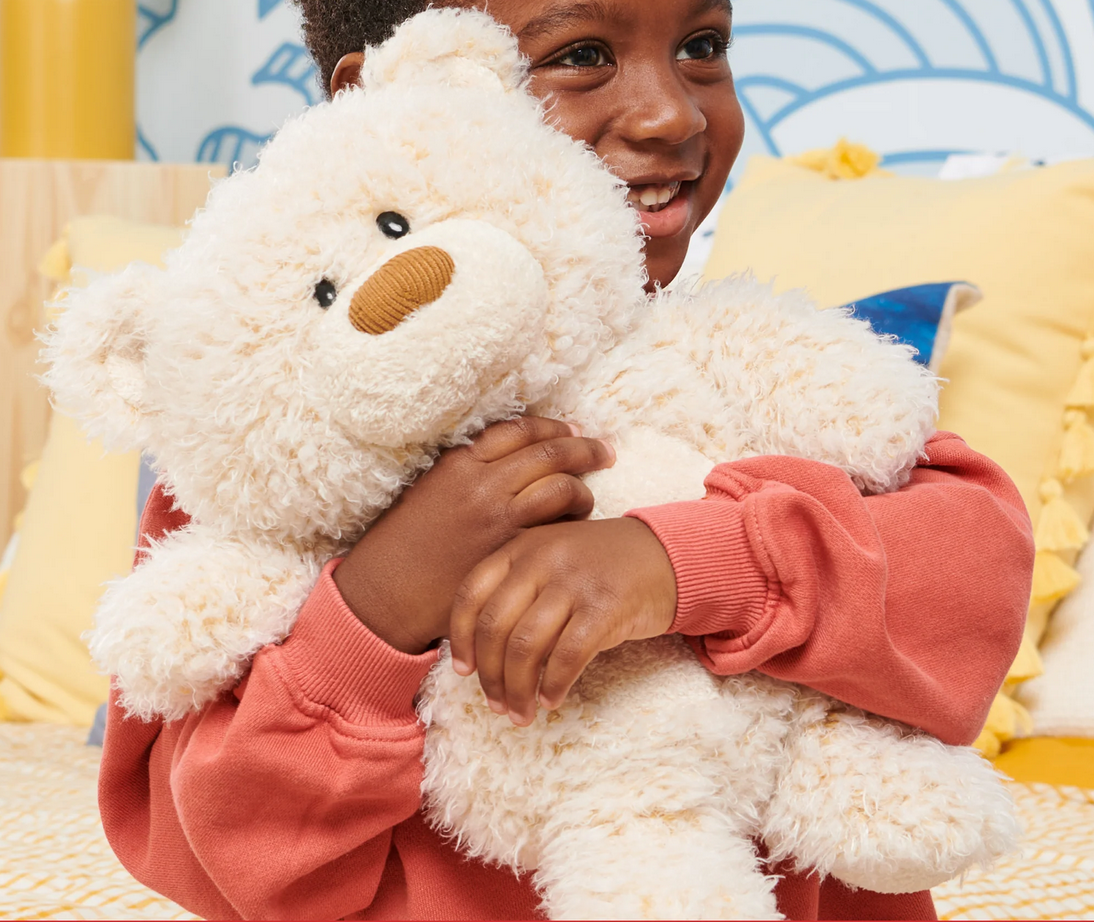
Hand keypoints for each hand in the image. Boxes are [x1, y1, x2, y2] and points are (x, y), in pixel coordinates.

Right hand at [333, 417, 615, 654]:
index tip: (572, 429)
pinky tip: (575, 530)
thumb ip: (468, 476)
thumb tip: (508, 466)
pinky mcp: (510, 550)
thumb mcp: (430, 494)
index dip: (552, 427)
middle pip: (549, 451)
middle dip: (584, 448)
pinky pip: (556, 526)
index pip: (519, 429)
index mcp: (460, 463)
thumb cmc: (404, 546)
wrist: (386, 592)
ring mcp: (498, 516)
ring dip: (582, 490)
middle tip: (605, 451)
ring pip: (560, 486)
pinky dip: (571, 522)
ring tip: (588, 499)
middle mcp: (483, 482)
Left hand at [448, 517, 677, 725]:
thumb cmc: (600, 566)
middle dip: (490, 675)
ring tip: (520, 713)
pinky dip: (554, 685)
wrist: (666, 555)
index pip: (472, 595)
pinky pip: (567, 656)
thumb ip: (517, 586)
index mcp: (522, 547)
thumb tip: (478, 649)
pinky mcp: (606, 607)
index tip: (464, 671)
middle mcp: (543, 559)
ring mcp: (575, 581)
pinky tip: (552, 700)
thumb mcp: (551, 559)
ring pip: (526, 646)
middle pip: (495, 627)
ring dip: (517, 689)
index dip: (460, 639)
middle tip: (495, 704)